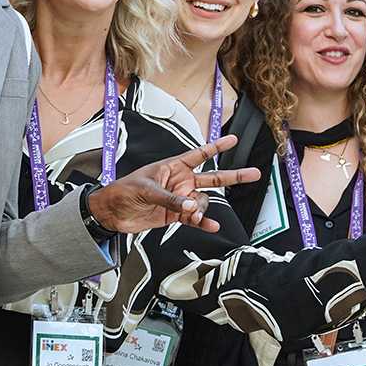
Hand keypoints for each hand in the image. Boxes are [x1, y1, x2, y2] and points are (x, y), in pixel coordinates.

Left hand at [86, 134, 262, 234]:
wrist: (112, 213)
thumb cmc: (123, 191)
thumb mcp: (147, 190)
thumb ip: (172, 199)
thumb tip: (192, 206)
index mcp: (172, 167)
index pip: (199, 154)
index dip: (216, 147)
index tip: (233, 140)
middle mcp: (180, 182)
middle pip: (212, 178)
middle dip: (233, 176)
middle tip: (253, 174)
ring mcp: (180, 199)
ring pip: (202, 203)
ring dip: (202, 210)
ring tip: (195, 217)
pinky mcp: (175, 215)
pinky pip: (195, 218)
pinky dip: (203, 222)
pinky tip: (211, 225)